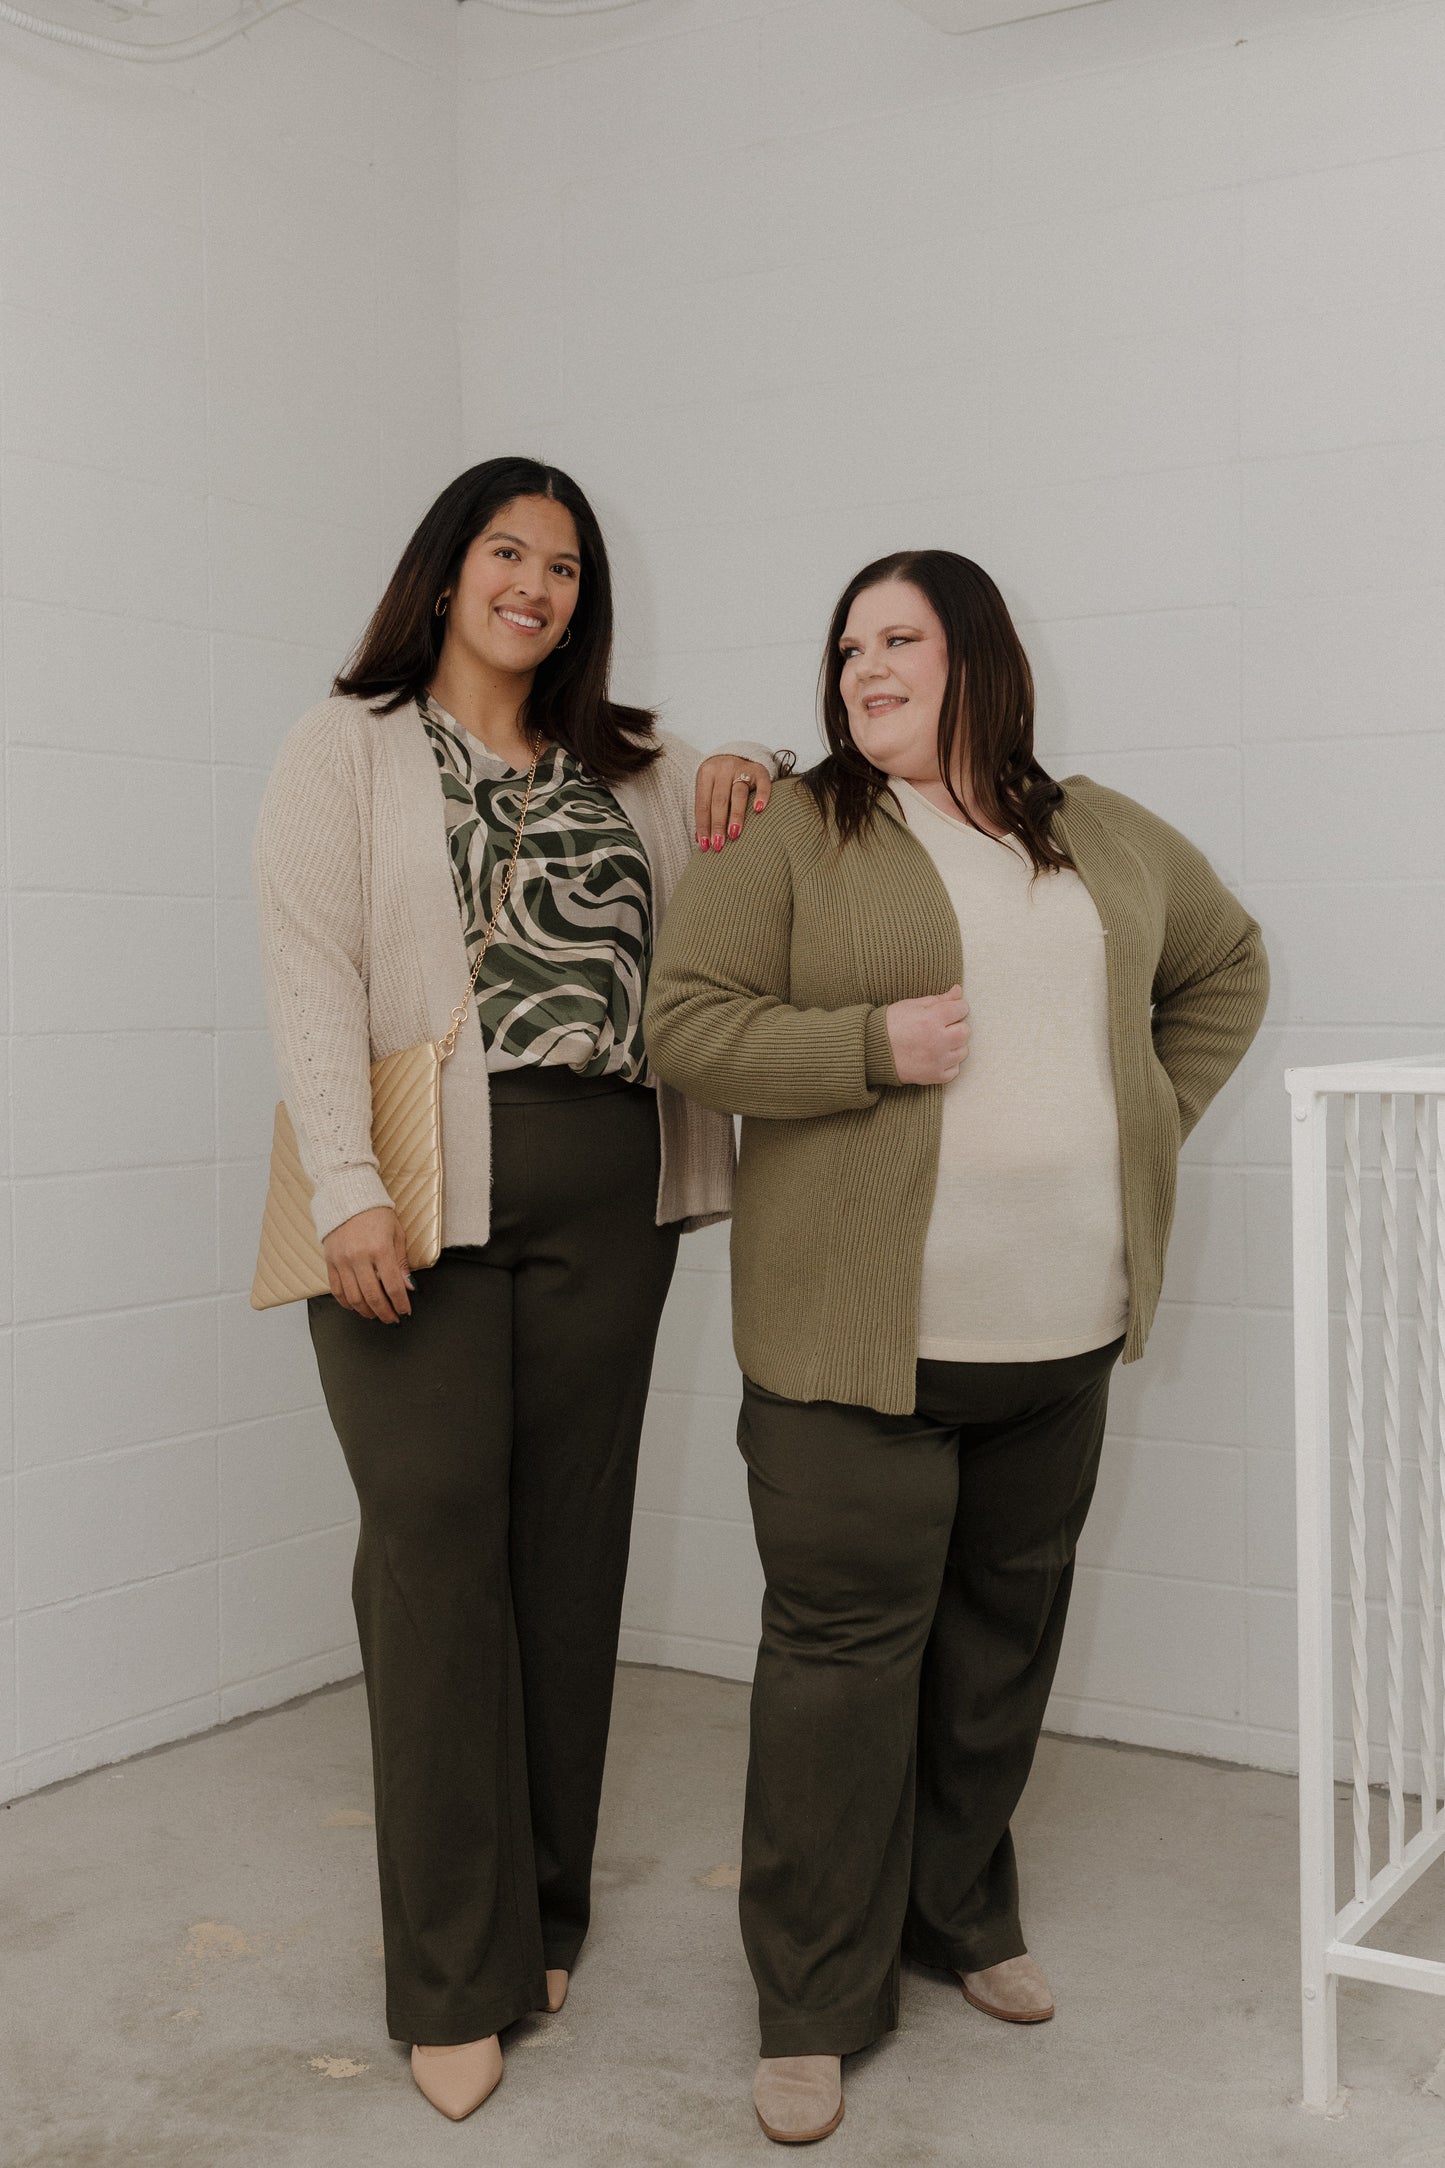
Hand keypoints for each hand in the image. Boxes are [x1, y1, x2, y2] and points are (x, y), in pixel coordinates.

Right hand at [322, 1206, 412, 1322]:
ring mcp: (342, 1260)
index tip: (406, 1312)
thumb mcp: (397, 1233)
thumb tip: (409, 1286)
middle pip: (372, 1296)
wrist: (348, 1195)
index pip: (393, 1286)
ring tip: (376, 1315)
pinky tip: (356, 1306)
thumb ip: (402, 1263)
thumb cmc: (376, 1213)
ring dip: (366, 1311)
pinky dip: (346, 1302)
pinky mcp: (330, 1261)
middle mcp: (359, 1257)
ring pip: (353, 1297)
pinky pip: (336, 1289)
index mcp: (380, 1249)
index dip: (401, 1303)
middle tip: (392, 1319)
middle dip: (385, 1313)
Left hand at [694, 755, 771, 851]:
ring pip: (738, 794)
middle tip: (719, 844)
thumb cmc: (720, 779)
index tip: (705, 845)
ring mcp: (742, 768)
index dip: (703, 825)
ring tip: (734, 834)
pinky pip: (762, 784)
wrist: (738, 753)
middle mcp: (723, 769)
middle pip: (719, 800)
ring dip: (736, 816)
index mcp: (706, 773)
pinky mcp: (760, 770)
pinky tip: (759, 810)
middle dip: (718, 824)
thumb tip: (700, 840)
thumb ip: (705, 811)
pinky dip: (761, 796)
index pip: (703, 804)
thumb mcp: (708, 789)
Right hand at [885, 984, 970, 1084]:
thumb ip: (939, 999)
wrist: (871, 1050)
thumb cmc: (891, 1024)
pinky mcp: (934, 1076)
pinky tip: (936, 1056)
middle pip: (966, 1031)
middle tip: (942, 1027)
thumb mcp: (912, 1005)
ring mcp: (937, 1060)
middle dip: (957, 1026)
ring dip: (954, 1045)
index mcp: (932, 1019)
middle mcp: (938, 1040)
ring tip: (938, 1042)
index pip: (961, 1009)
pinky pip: (954, 1070)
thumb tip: (958, 991)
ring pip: (962, 1051)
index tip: (948, 1011)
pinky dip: (948, 1063)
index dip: (956, 1007)